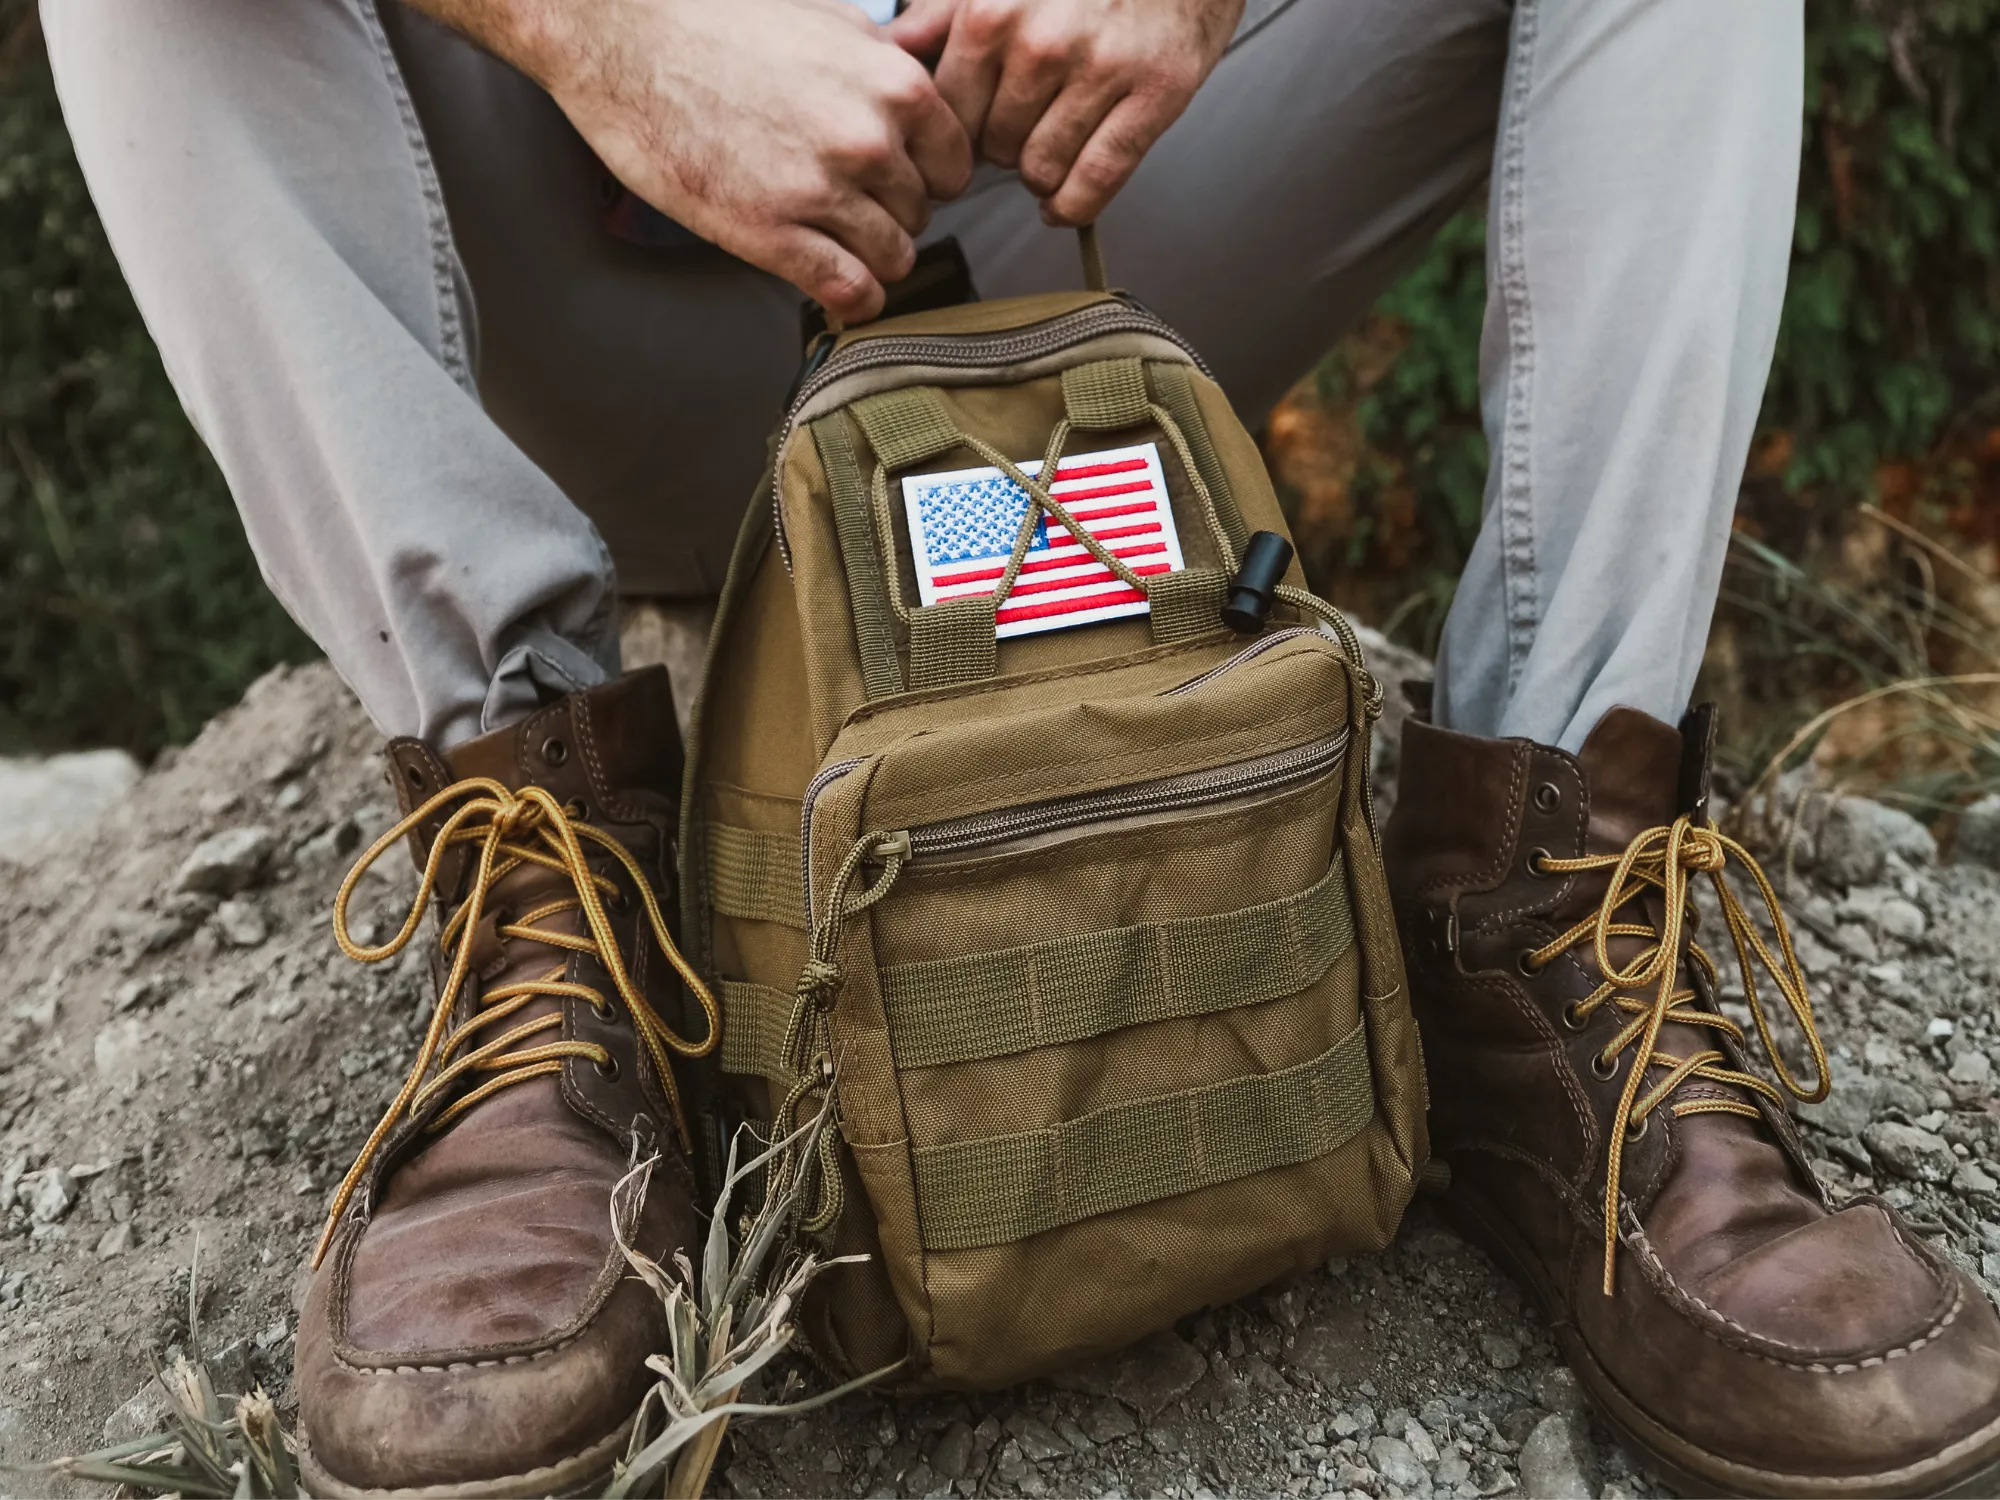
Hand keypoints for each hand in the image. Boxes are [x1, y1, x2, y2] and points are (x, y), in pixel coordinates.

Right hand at [413, 0, 973, 322]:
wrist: (622, 32)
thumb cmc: (715, 18)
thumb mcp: (827, 20)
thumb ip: (881, 65)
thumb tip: (914, 97)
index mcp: (893, 84)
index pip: (954, 165)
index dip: (924, 178)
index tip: (894, 182)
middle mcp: (869, 139)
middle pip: (920, 214)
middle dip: (890, 215)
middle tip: (848, 207)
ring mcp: (821, 190)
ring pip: (894, 259)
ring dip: (869, 259)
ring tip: (835, 243)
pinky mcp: (772, 233)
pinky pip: (850, 291)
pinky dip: (850, 298)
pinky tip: (835, 286)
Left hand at [887, 0, 1241, 226]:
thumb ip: (943, 14)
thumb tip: (893, 50)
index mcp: (992, 13)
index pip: (949, 116)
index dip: (959, 132)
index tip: (971, 134)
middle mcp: (1041, 45)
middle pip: (993, 149)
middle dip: (1002, 149)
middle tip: (1020, 133)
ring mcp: (1100, 73)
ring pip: (1041, 171)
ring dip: (1040, 174)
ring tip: (1047, 150)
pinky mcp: (1154, 95)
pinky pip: (1097, 180)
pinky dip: (1074, 205)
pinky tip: (1063, 202)